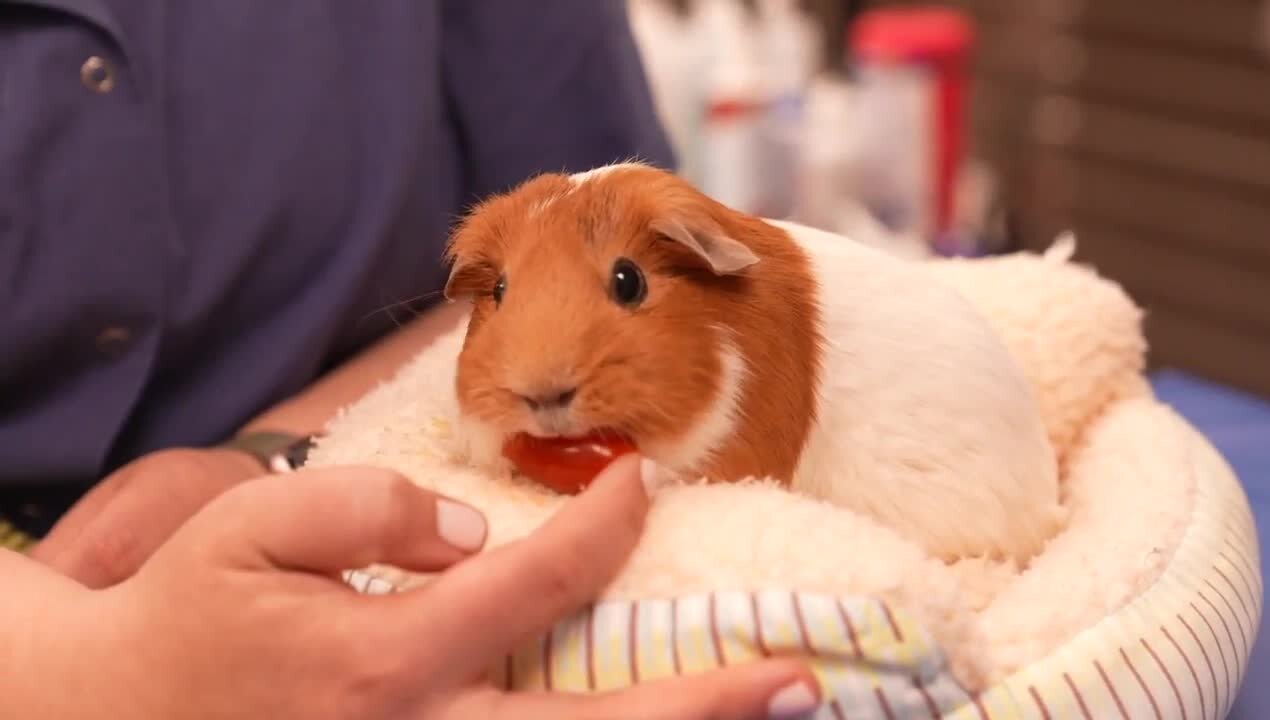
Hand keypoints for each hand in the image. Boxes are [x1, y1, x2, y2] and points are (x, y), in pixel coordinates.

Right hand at [14, 456, 819, 719]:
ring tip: (768, 716)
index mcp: (383, 659)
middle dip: (704, 705)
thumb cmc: (188, 614)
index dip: (604, 524)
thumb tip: (468, 530)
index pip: (534, 583)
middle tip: (797, 676)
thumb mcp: (249, 527)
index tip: (639, 478)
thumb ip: (365, 510)